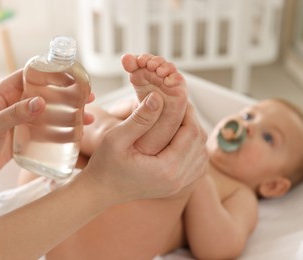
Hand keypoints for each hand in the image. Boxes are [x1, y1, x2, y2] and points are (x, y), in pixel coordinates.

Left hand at [0, 69, 94, 175]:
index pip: (32, 74)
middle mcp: (18, 100)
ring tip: (88, 115)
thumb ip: (15, 114)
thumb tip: (41, 103)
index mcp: (6, 91)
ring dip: (71, 111)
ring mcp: (25, 116)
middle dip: (69, 93)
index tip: (72, 76)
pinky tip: (78, 131)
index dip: (52, 72)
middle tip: (88, 96)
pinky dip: (64, 127)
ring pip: (52, 109)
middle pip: (48, 91)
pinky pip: (50, 126)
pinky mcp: (30, 131)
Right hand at [84, 93, 207, 203]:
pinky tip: (179, 138)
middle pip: (199, 143)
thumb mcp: (116, 138)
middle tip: (178, 105)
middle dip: (192, 120)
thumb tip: (158, 97)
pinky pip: (197, 165)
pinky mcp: (176, 187)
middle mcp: (178, 180)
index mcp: (166, 169)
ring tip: (179, 119)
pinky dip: (193, 148)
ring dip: (194, 134)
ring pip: (201, 154)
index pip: (191, 133)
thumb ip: (139, 119)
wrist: (100, 191)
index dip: (188, 111)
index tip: (178, 97)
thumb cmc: (104, 166)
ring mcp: (179, 186)